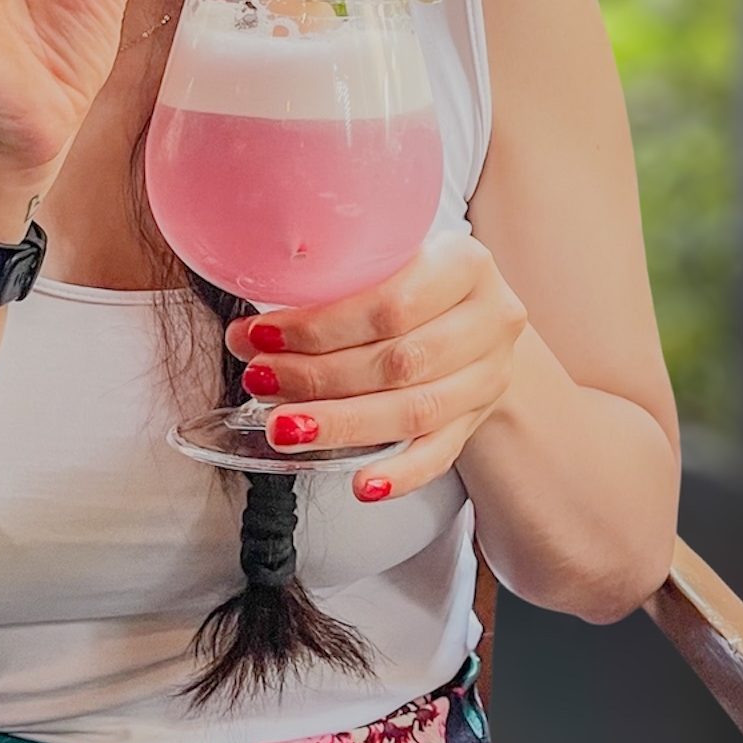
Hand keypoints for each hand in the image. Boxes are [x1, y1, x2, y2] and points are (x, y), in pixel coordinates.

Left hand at [223, 232, 528, 501]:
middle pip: (398, 362)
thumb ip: (339, 279)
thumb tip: (253, 328)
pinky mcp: (478, 419)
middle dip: (317, 377)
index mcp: (465, 263)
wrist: (473, 313)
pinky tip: (361, 484)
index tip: (260, 335)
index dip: (319, 327)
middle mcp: (489, 320)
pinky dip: (399, 474)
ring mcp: (489, 375)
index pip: (390, 304)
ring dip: (341, 423)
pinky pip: (440, 455)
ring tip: (284, 427)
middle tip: (260, 380)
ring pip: (414, 411)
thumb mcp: (389, 257)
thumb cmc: (413, 279)